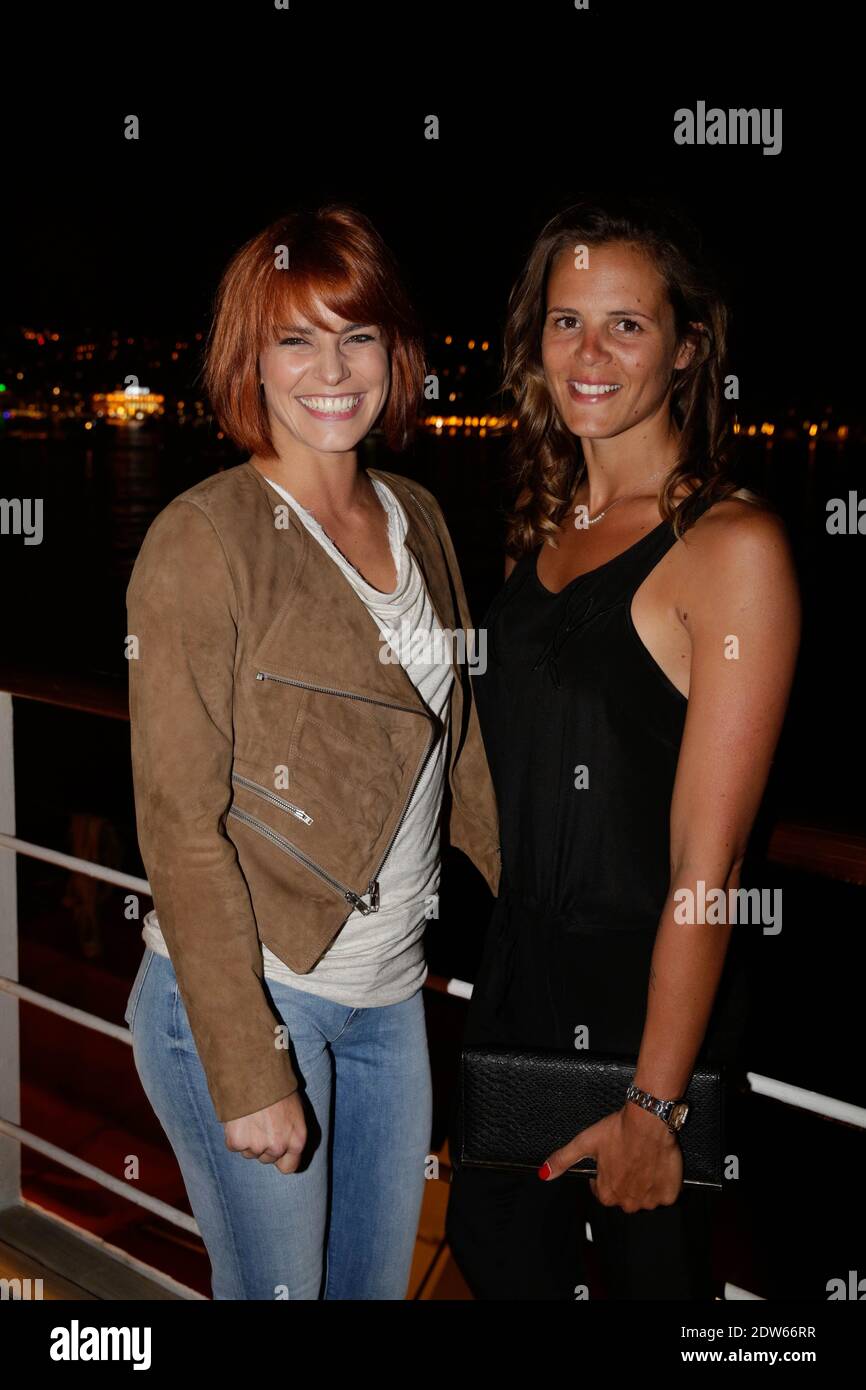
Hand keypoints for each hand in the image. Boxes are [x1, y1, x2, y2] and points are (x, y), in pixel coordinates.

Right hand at [224, 1091, 307, 1174]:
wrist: (254, 1073)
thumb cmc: (277, 1088)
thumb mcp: (295, 1110)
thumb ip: (292, 1132)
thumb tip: (287, 1146)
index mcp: (297, 1140)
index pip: (289, 1167)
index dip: (281, 1158)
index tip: (275, 1149)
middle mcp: (278, 1147)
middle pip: (267, 1159)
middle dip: (263, 1146)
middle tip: (260, 1123)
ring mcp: (256, 1146)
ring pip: (249, 1153)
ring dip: (248, 1140)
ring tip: (250, 1117)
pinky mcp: (237, 1142)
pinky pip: (234, 1146)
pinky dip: (234, 1135)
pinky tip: (239, 1118)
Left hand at [538, 1103, 683, 1211]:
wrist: (649, 1120)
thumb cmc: (618, 1130)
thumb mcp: (585, 1142)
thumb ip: (563, 1160)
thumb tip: (544, 1173)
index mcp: (606, 1193)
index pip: (601, 1192)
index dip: (604, 1174)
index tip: (610, 1160)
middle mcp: (628, 1202)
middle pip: (624, 1196)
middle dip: (624, 1180)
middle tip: (627, 1157)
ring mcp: (650, 1200)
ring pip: (644, 1197)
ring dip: (643, 1183)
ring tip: (641, 1159)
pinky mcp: (669, 1194)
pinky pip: (664, 1195)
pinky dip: (662, 1184)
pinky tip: (656, 1165)